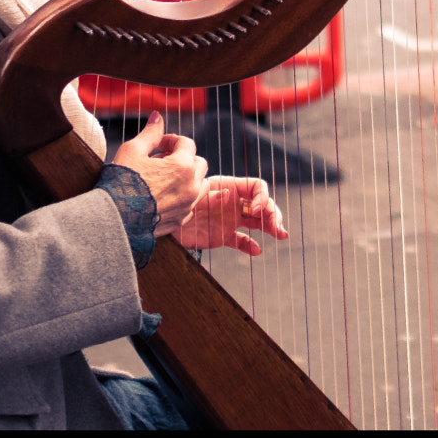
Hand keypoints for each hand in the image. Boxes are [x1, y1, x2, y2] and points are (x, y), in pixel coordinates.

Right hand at [111, 112, 205, 236]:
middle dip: (183, 158)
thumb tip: (158, 116)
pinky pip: (191, 205)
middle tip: (160, 161)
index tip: (157, 145)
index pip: (187, 143)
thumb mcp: (132, 150)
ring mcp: (187, 206)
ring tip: (165, 179)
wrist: (113, 219)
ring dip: (188, 178)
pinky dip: (183, 198)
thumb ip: (150, 133)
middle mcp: (191, 186)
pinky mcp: (180, 221)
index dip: (171, 140)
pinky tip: (164, 196)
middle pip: (199, 163)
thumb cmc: (121, 182)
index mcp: (182, 166)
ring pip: (200, 186)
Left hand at [174, 177, 288, 255]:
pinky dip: (251, 245)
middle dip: (273, 213)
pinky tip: (257, 251)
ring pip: (257, 221)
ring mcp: (228, 219)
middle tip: (277, 228)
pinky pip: (242, 240)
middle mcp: (231, 202)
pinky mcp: (222, 236)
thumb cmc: (172, 202)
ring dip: (271, 226)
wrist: (156, 220)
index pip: (255, 187)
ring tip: (280, 235)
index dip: (262, 197)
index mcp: (227, 186)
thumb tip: (228, 194)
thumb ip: (209, 195)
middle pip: (262, 204)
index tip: (257, 210)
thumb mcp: (190, 195)